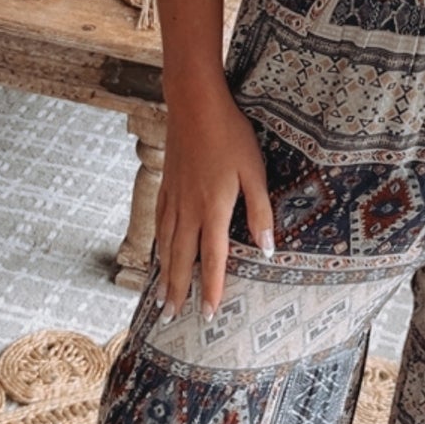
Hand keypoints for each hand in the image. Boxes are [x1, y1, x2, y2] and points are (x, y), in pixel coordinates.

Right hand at [154, 81, 274, 320]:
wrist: (194, 104)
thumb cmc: (231, 135)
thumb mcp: (255, 171)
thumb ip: (260, 212)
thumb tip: (267, 250)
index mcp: (213, 209)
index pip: (213, 259)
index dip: (212, 289)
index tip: (208, 315)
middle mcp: (188, 210)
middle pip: (181, 259)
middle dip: (177, 292)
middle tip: (170, 319)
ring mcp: (173, 198)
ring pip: (166, 244)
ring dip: (163, 274)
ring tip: (160, 298)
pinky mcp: (165, 185)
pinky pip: (159, 224)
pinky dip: (157, 246)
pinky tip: (157, 253)